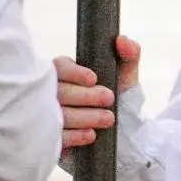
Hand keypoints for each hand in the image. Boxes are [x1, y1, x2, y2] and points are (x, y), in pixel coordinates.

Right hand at [54, 37, 140, 152]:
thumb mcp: (127, 75)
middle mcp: (54, 93)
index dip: (74, 72)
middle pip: (59, 91)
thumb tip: (122, 40)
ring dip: (84, 116)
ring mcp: (51, 117)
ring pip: (59, 115)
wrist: (127, 133)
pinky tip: (91, 134)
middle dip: (85, 96)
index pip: (59, 67)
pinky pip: (58, 138)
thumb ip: (129, 54)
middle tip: (109, 98)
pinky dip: (75, 136)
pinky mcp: (54, 139)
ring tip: (108, 118)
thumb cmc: (122, 98)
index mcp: (67, 73)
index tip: (94, 78)